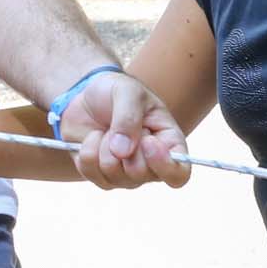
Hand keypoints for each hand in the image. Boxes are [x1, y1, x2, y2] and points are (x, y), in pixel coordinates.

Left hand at [59, 70, 187, 189]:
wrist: (87, 96)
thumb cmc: (116, 92)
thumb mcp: (126, 91)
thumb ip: (128, 117)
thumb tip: (123, 153)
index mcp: (168, 143)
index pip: (179, 173)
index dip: (165, 165)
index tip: (147, 142)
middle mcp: (150, 165)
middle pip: (140, 175)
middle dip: (124, 148)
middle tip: (119, 126)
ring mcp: (125, 174)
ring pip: (113, 175)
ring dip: (103, 147)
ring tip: (105, 129)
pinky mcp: (100, 176)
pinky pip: (91, 173)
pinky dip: (87, 151)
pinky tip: (92, 138)